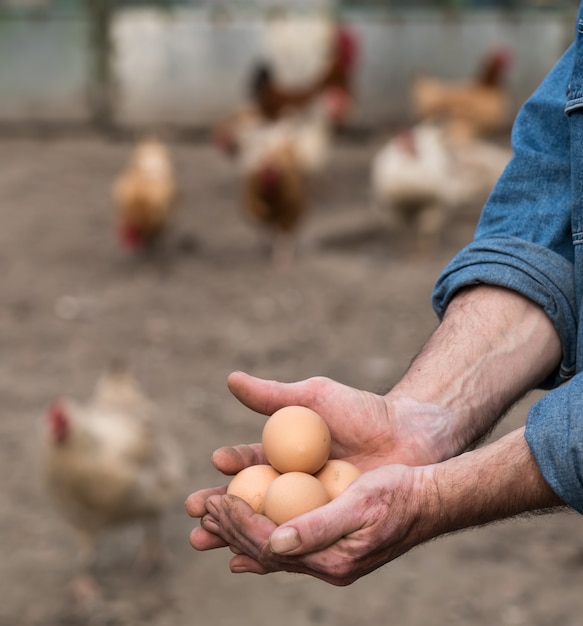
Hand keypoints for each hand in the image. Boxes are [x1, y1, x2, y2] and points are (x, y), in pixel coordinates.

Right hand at [186, 371, 452, 551]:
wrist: (408, 436)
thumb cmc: (361, 411)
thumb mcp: (314, 398)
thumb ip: (273, 394)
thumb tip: (231, 379)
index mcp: (285, 453)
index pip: (249, 462)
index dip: (229, 465)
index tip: (214, 465)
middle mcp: (292, 483)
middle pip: (248, 500)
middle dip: (219, 509)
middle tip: (195, 514)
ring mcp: (309, 507)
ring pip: (266, 525)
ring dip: (234, 534)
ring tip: (208, 541)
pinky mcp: (328, 528)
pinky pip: (295, 544)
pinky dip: (270, 555)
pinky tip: (247, 563)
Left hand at [197, 462, 430, 585]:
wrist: (429, 499)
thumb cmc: (398, 494)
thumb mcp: (361, 504)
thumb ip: (319, 527)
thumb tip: (273, 542)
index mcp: (331, 559)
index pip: (270, 543)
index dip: (240, 522)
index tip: (217, 500)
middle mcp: (326, 564)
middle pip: (265, 549)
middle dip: (230, 529)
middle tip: (200, 508)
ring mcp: (328, 557)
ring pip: (271, 548)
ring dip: (238, 534)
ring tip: (208, 525)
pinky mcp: (330, 546)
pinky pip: (287, 546)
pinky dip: (261, 542)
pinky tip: (243, 548)